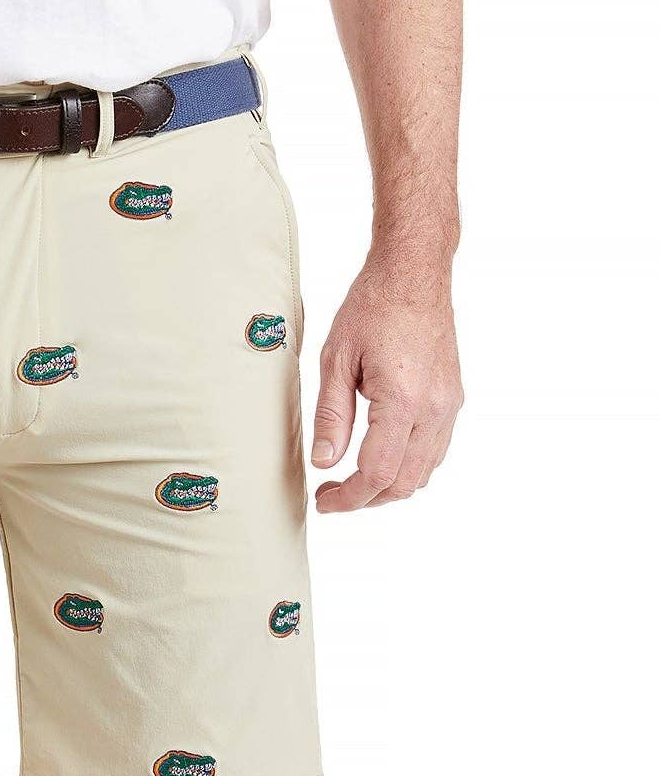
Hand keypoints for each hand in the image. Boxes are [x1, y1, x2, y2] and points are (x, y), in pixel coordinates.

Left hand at [310, 257, 462, 510]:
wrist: (415, 273)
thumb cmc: (375, 306)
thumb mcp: (336, 360)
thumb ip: (331, 416)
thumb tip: (324, 462)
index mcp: (404, 399)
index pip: (377, 472)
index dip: (348, 497)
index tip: (324, 501)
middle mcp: (435, 408)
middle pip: (403, 482)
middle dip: (366, 499)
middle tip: (332, 495)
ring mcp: (449, 405)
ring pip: (423, 473)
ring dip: (387, 486)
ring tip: (352, 481)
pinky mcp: (452, 399)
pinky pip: (434, 452)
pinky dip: (408, 467)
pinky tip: (381, 459)